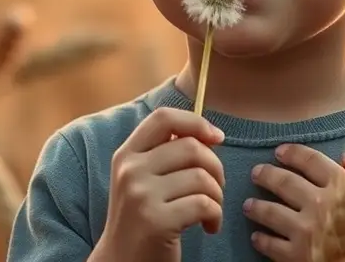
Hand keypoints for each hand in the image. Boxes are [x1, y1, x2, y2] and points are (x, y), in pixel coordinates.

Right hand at [94, 108, 226, 261]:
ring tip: (211, 211)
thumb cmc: (140, 219)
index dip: (196, 122)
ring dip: (218, 196)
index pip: (163, 117)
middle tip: (215, 189)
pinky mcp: (156, 220)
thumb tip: (207, 133)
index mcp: (126, 154)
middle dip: (216, 167)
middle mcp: (130, 170)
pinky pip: (204, 204)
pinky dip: (216, 216)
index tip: (216, 138)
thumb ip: (163, 153)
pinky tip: (209, 227)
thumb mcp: (141, 179)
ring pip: (202, 177)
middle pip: (192, 147)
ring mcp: (141, 195)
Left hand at [245, 144, 344, 260]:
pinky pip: (272, 247)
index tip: (280, 151)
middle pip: (283, 182)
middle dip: (266, 175)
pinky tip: (257, 237)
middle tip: (257, 173)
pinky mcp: (301, 259)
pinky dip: (262, 240)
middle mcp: (322, 206)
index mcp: (344, 187)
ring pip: (270, 213)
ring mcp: (308, 233)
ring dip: (256, 207)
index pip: (310, 161)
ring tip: (249, 205)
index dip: (292, 153)